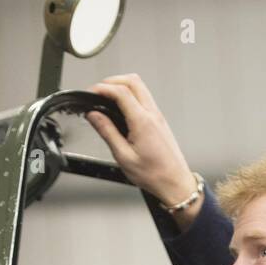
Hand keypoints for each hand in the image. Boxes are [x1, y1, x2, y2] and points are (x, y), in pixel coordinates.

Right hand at [85, 73, 198, 210]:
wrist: (175, 183)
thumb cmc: (154, 175)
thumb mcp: (123, 156)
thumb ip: (107, 132)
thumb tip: (94, 116)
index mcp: (142, 122)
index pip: (121, 92)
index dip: (102, 88)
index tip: (91, 93)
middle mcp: (152, 114)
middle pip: (132, 81)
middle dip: (112, 81)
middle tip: (98, 91)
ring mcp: (158, 115)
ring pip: (140, 87)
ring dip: (122, 86)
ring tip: (107, 98)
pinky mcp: (159, 120)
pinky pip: (144, 98)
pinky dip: (131, 95)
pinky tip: (121, 108)